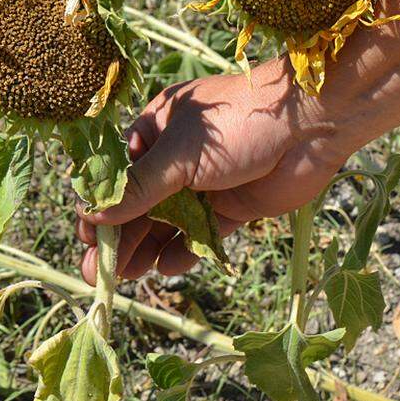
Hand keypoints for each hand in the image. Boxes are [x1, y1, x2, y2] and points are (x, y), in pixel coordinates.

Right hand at [75, 61, 345, 283]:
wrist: (311, 125)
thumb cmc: (239, 124)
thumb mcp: (180, 154)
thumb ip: (139, 189)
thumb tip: (93, 217)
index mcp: (159, 128)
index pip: (120, 172)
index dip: (102, 205)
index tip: (88, 236)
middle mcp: (179, 156)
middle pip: (141, 203)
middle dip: (121, 236)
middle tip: (99, 273)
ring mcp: (207, 183)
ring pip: (169, 222)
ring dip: (148, 248)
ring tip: (127, 276)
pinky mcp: (235, 206)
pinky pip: (203, 234)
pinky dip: (186, 251)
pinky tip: (168, 267)